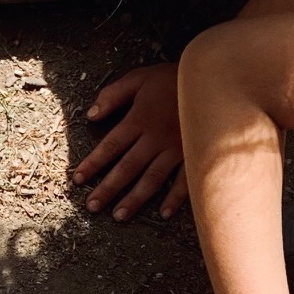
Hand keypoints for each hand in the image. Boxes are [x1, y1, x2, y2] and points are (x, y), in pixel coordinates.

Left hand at [73, 63, 187, 220]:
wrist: (215, 77)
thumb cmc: (174, 77)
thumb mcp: (139, 78)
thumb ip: (112, 95)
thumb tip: (91, 115)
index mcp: (139, 119)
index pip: (110, 146)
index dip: (93, 163)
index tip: (78, 179)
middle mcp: (156, 138)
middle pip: (127, 167)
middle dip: (107, 188)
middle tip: (92, 207)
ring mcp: (178, 148)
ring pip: (152, 179)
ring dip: (134, 199)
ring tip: (118, 216)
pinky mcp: (197, 153)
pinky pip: (185, 179)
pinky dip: (175, 198)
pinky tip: (163, 213)